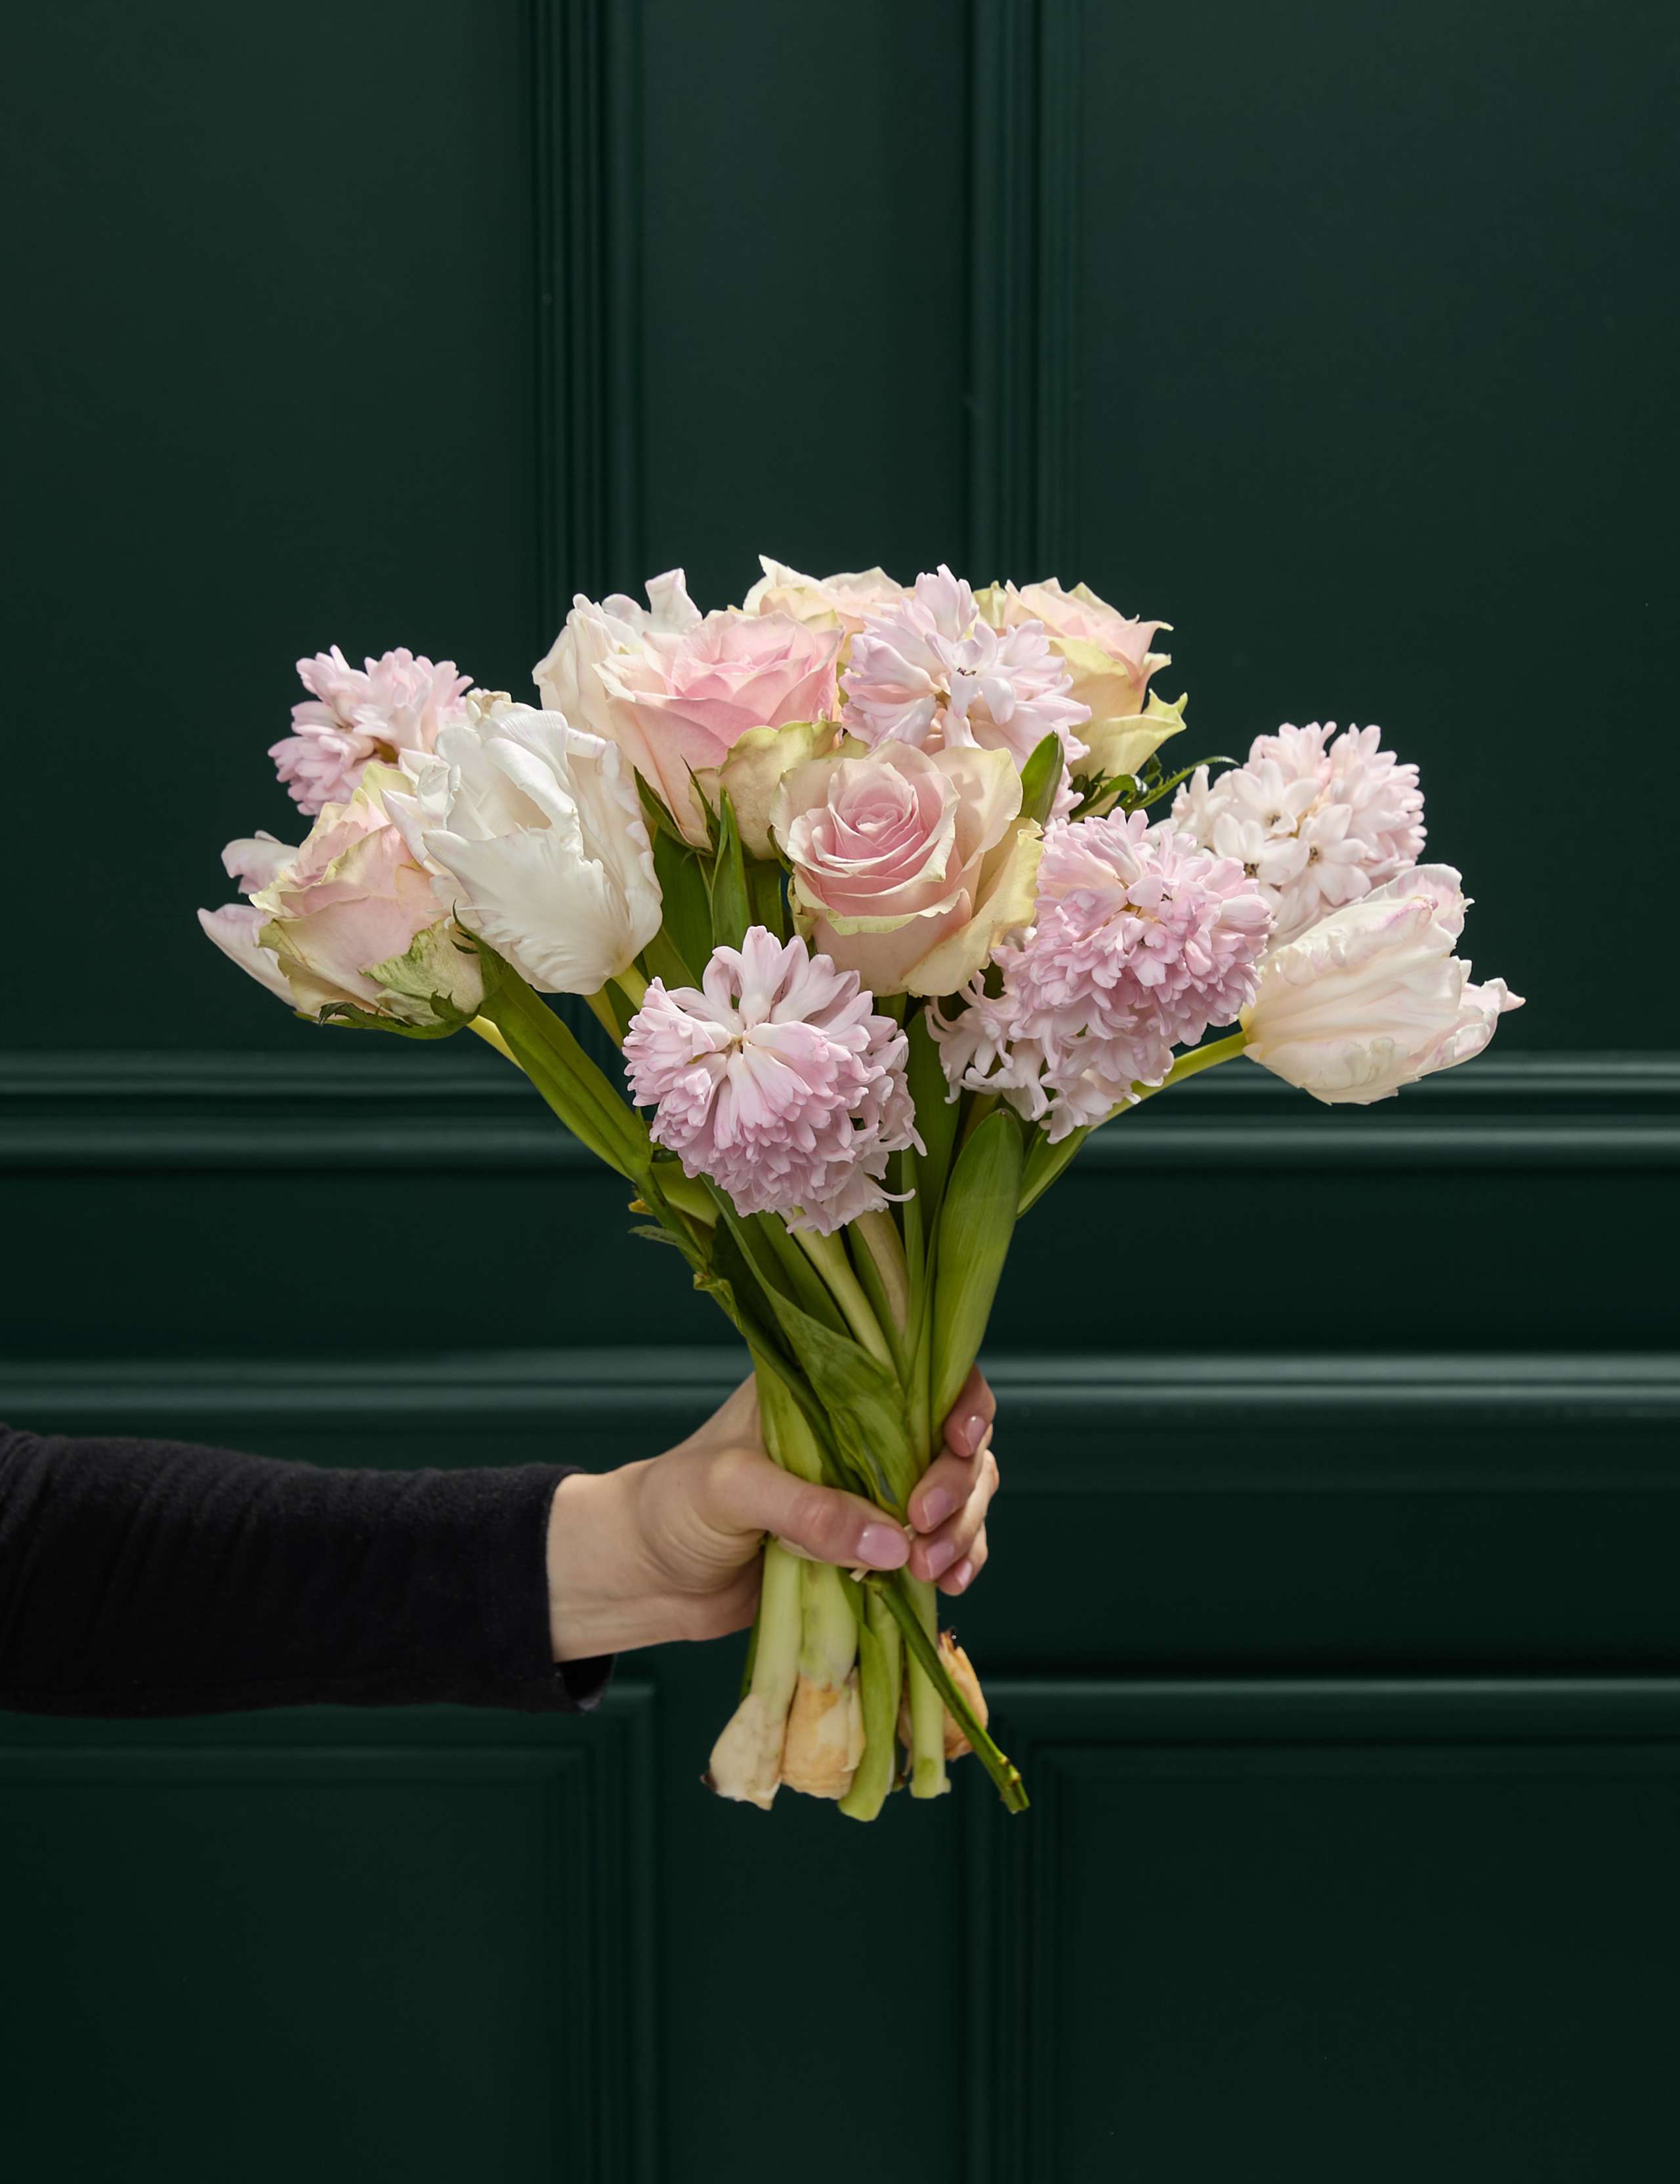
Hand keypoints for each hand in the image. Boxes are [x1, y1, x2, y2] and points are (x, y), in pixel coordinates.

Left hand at [546, 1368, 999, 1659]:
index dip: (958, 1400)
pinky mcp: (873, 1546)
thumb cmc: (673, 1507)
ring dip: (963, 1530)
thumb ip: (807, 1510)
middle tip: (924, 1528)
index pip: (919, 1374)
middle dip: (958, 1484)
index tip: (957, 1441)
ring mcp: (872, 1491)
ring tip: (932, 1572)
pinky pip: (939, 1547)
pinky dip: (956, 1562)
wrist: (645, 1577)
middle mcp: (862, 1432)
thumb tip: (892, 1542)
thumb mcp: (730, 1490)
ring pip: (958, 1495)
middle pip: (953, 1440)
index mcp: (829, 1389)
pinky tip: (949, 1585)